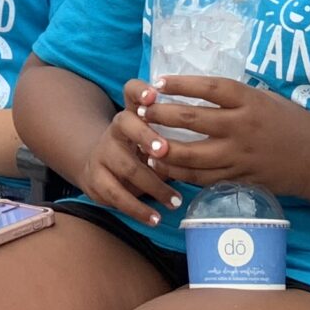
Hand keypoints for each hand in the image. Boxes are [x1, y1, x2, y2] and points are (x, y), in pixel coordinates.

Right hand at [79, 81, 185, 224]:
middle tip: (165, 151)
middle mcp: (115, 128)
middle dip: (146, 137)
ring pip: (126, 166)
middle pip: (125, 125)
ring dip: (153, 185)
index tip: (153, 96)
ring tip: (175, 201)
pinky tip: (155, 218)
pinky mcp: (96, 180)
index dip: (140, 91)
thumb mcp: (154, 135)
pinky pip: (116, 195)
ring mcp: (103, 153)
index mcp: (132, 112)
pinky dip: (138, 209)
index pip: (130, 91)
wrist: (99, 166)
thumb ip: (174, 131)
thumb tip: (213, 139)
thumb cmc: (140, 149)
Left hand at [128, 75, 309, 197]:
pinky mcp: (238, 178)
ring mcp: (238, 156)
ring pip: (191, 155)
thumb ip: (236, 97)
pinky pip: (202, 177)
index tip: (158, 82)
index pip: (208, 89)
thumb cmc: (292, 122)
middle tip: (141, 111)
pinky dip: (179, 172)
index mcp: (249, 101)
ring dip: (162, 149)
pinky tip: (163, 167)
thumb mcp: (266, 98)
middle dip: (161, 115)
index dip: (180, 84)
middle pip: (192, 120)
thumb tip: (199, 90)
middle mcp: (241, 128)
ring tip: (144, 142)